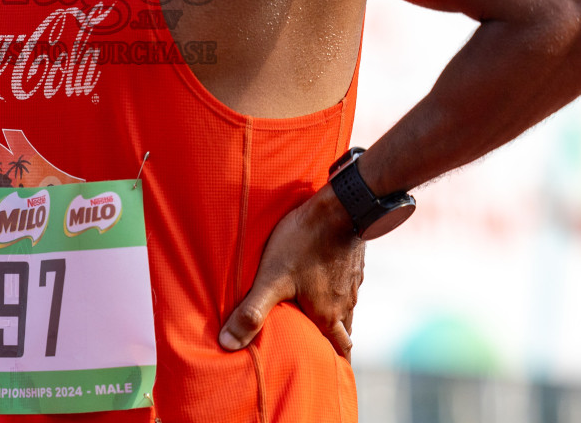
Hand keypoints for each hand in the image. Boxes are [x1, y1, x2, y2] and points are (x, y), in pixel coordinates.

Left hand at [218, 186, 363, 359]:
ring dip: (336, 316)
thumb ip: (251, 312)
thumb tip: (227, 345)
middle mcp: (345, 303)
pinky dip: (338, 291)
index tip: (333, 373)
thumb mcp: (272, 278)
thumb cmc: (304, 243)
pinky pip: (348, 285)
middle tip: (325, 349)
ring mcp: (352, 282)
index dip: (337, 363)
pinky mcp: (353, 262)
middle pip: (345, 332)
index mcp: (328, 315)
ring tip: (320, 317)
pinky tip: (325, 280)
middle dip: (336, 343)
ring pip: (347, 308)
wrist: (340, 207)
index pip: (339, 350)